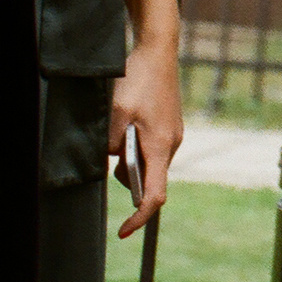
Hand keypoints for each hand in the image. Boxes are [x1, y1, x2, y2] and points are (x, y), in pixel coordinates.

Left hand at [110, 38, 182, 238]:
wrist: (158, 50)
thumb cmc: (138, 79)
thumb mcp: (116, 112)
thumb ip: (110, 143)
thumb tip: (109, 161)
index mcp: (161, 146)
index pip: (154, 196)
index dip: (138, 218)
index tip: (122, 231)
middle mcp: (172, 144)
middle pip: (148, 179)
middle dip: (125, 175)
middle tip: (111, 145)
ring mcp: (173, 135)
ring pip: (148, 163)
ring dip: (128, 157)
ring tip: (120, 123)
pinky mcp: (169, 126)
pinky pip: (151, 149)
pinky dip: (135, 146)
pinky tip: (128, 121)